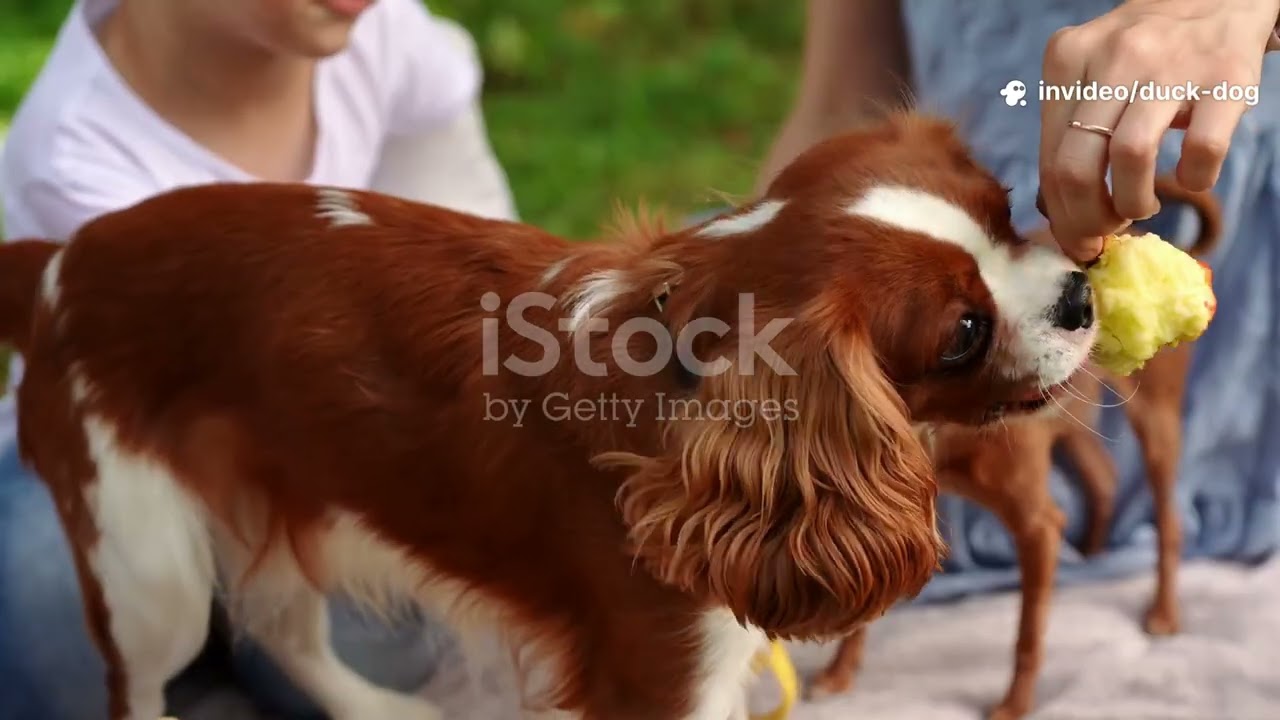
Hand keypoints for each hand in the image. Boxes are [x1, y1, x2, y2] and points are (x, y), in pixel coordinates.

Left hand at [1037, 0, 1278, 262]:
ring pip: (1129, 158)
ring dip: (1132, 202)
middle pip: (1077, 166)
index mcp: (1067, 60)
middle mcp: (1112, 58)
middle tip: (1106, 231)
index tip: (1076, 241)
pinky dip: (1195, 178)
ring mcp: (1169, 65)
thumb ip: (1070, 130)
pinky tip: (1193, 179)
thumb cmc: (1143, 53)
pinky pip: (1202, 148)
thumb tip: (1058, 212)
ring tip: (1141, 206)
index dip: (1061, 215)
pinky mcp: (1224, 76)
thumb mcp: (1092, 72)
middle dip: (1088, 218)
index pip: (1050, 159)